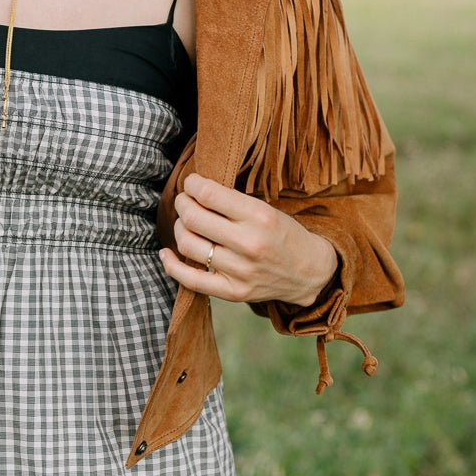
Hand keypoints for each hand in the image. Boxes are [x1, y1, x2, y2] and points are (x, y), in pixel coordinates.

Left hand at [160, 172, 337, 305]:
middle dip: (182, 203)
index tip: (191, 183)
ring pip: (188, 244)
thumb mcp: (266, 208)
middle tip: (184, 201)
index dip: (191, 184)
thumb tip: (192, 189)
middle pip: (194, 217)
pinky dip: (171, 265)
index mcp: (260, 216)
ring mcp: (240, 271)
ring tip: (185, 223)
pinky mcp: (234, 292)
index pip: (208, 194)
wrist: (309, 272)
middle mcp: (249, 244)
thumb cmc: (283, 234)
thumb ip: (232, 201)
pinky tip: (166, 252)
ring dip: (179, 228)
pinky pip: (190, 280)